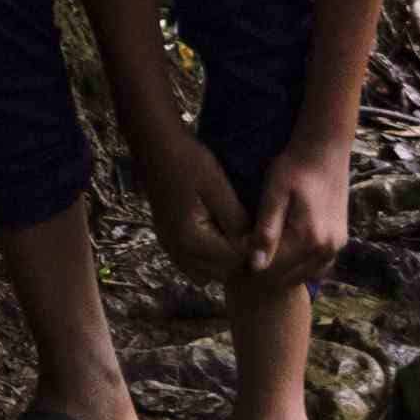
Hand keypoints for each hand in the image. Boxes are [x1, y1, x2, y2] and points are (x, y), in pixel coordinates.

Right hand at [137, 127, 253, 283]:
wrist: (156, 146)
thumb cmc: (188, 162)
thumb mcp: (218, 188)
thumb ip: (235, 220)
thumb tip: (254, 244)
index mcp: (190, 239)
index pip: (231, 261)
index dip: (251, 250)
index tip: (262, 232)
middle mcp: (177, 250)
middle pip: (219, 272)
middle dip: (238, 259)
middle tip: (252, 234)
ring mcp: (170, 247)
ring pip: (205, 273)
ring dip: (223, 261)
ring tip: (236, 236)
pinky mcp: (168, 240)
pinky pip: (191, 264)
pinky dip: (207, 258)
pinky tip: (218, 235)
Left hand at [244, 140, 352, 289]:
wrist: (325, 148)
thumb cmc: (294, 166)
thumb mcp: (274, 194)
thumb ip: (266, 230)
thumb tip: (255, 265)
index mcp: (309, 239)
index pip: (273, 271)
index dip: (250, 267)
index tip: (235, 253)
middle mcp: (326, 249)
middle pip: (288, 277)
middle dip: (265, 271)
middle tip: (246, 253)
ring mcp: (336, 246)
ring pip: (303, 275)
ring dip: (282, 272)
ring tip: (263, 252)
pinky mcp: (339, 241)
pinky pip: (317, 266)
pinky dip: (300, 266)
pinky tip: (284, 252)